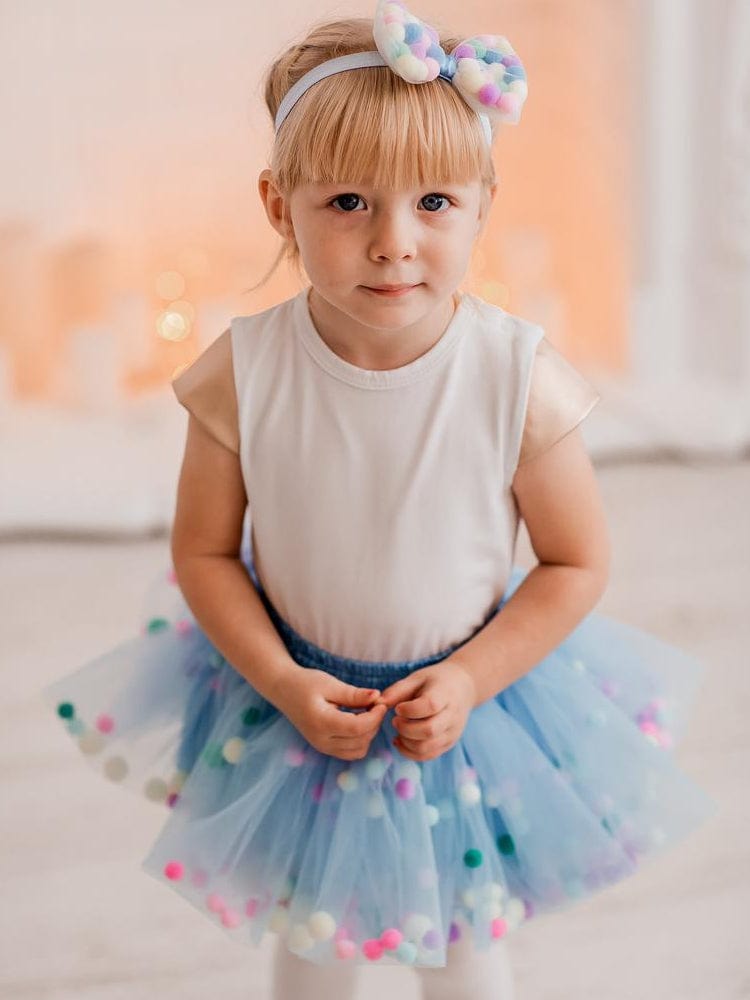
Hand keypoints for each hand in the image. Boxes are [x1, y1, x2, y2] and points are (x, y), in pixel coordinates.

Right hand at [272, 667, 387, 761]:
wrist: (283, 690)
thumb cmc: (305, 683)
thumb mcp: (330, 684)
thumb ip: (354, 694)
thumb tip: (377, 697)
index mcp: (321, 723)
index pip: (358, 728)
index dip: (375, 716)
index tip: (381, 702)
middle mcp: (321, 741)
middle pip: (361, 740)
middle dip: (374, 723)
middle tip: (374, 703)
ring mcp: (322, 747)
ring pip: (359, 750)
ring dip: (368, 733)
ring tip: (365, 711)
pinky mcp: (325, 748)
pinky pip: (351, 752)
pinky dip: (360, 740)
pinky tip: (358, 721)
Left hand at [374, 660, 476, 761]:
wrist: (463, 688)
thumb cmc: (435, 681)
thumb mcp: (417, 678)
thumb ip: (397, 691)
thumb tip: (377, 704)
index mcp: (445, 694)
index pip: (430, 706)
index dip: (410, 710)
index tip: (398, 708)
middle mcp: (452, 716)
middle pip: (429, 730)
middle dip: (405, 728)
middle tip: (395, 720)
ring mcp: (452, 733)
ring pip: (427, 748)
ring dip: (406, 742)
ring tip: (399, 729)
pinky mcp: (448, 744)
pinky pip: (428, 755)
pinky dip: (410, 752)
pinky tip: (401, 740)